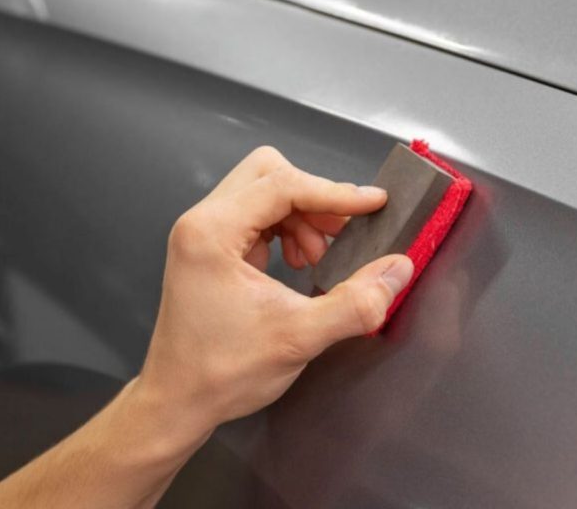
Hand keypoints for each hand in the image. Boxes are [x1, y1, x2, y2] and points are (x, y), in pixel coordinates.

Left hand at [138, 146, 413, 436]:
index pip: (283, 185)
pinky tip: (302, 263)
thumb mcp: (300, 338)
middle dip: (315, 199)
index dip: (335, 193)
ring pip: (266, 191)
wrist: (179, 402)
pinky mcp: (213, 248)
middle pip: (270, 173)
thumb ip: (355, 303)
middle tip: (343, 232)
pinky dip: (290, 229)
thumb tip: (397, 270)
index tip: (375, 204)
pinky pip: (260, 216)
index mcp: (210, 233)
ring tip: (320, 258)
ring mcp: (204, 234)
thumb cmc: (220, 372)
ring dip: (304, 216)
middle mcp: (201, 223)